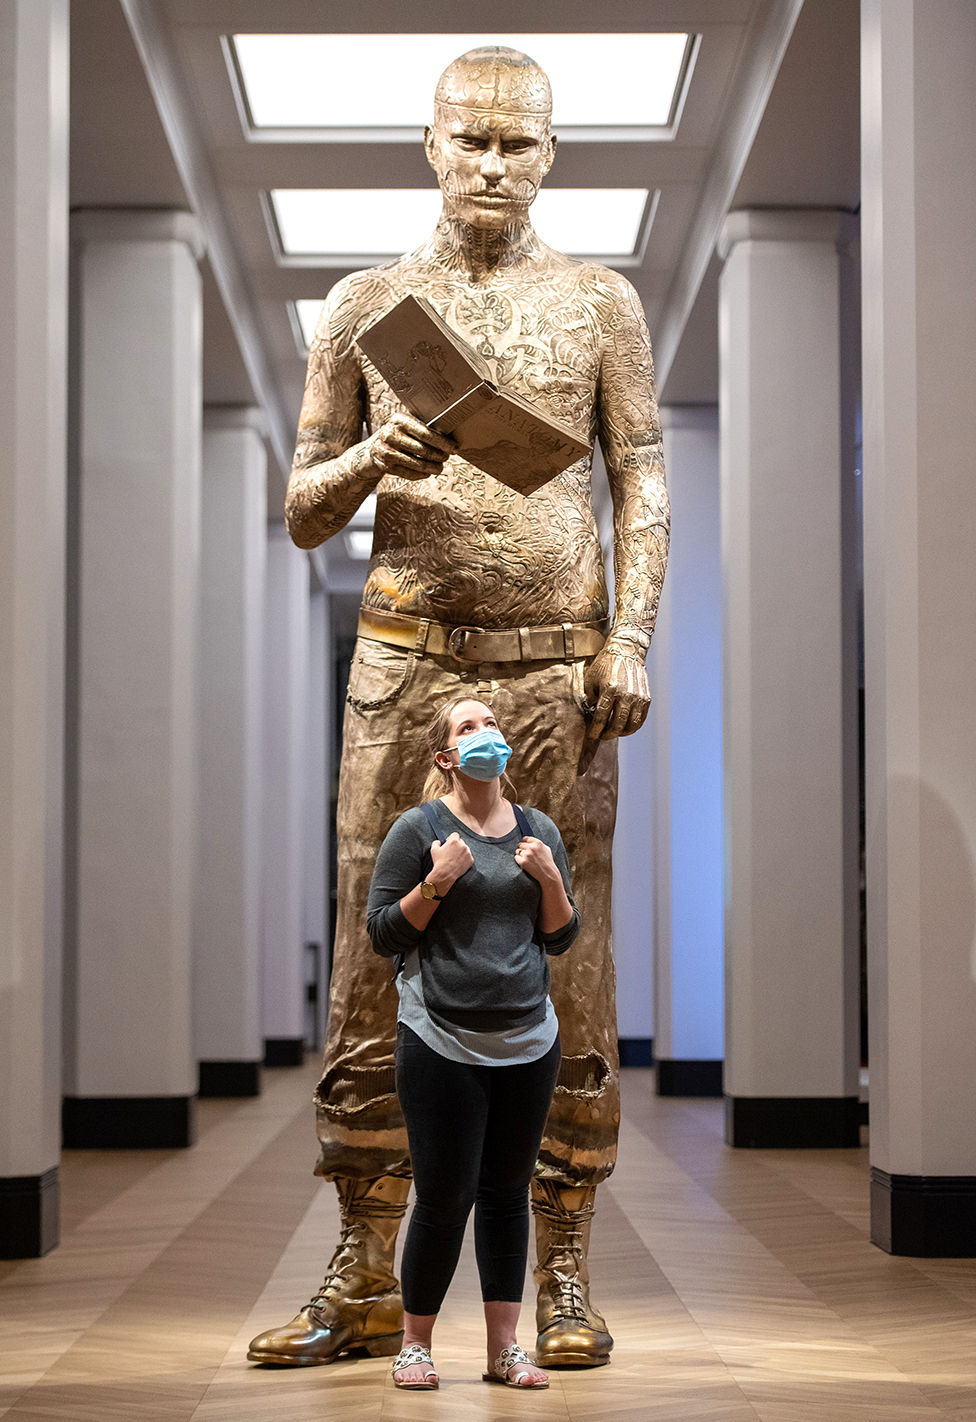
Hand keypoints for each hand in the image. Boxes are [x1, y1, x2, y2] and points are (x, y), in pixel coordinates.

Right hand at [367, 413, 453, 480]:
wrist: (372, 449)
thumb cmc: (397, 434)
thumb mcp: (405, 424)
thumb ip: (422, 427)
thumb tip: (450, 436)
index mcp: (399, 420)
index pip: (425, 433)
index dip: (442, 442)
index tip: (454, 448)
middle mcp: (391, 434)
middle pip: (423, 449)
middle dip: (439, 455)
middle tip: (446, 458)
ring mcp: (387, 451)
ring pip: (417, 463)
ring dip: (433, 467)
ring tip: (440, 467)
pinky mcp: (386, 466)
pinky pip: (409, 473)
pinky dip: (421, 475)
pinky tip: (428, 473)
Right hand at [429, 831, 472, 889]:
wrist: (445, 874)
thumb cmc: (439, 862)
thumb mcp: (433, 850)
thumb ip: (436, 842)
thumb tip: (439, 842)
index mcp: (454, 841)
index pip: (455, 835)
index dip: (451, 838)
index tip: (449, 843)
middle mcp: (463, 845)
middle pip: (461, 842)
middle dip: (456, 845)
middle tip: (451, 852)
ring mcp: (468, 853)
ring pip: (465, 849)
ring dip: (461, 852)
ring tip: (455, 859)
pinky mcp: (471, 860)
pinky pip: (468, 857)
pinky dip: (464, 859)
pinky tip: (458, 863)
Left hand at [514, 836, 559, 883]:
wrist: (548, 874)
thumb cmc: (548, 862)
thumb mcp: (546, 849)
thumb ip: (538, 844)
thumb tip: (530, 841)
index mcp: (537, 843)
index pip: (526, 838)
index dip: (525, 841)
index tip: (524, 844)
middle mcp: (531, 847)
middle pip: (521, 844)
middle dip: (523, 848)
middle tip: (526, 854)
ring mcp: (526, 854)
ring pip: (518, 851)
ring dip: (521, 854)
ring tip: (527, 859)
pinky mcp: (522, 862)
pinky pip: (516, 857)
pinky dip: (519, 860)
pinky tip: (525, 862)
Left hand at [578, 644, 650, 774]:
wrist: (626, 651)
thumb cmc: (605, 664)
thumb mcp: (591, 679)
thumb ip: (590, 698)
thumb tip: (589, 715)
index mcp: (609, 690)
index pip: (601, 718)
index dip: (595, 730)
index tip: (591, 735)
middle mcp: (625, 695)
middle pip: (617, 725)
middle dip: (608, 734)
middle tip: (602, 736)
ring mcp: (638, 698)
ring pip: (631, 725)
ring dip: (621, 733)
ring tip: (614, 733)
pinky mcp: (646, 698)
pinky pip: (641, 719)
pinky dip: (633, 727)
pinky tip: (625, 727)